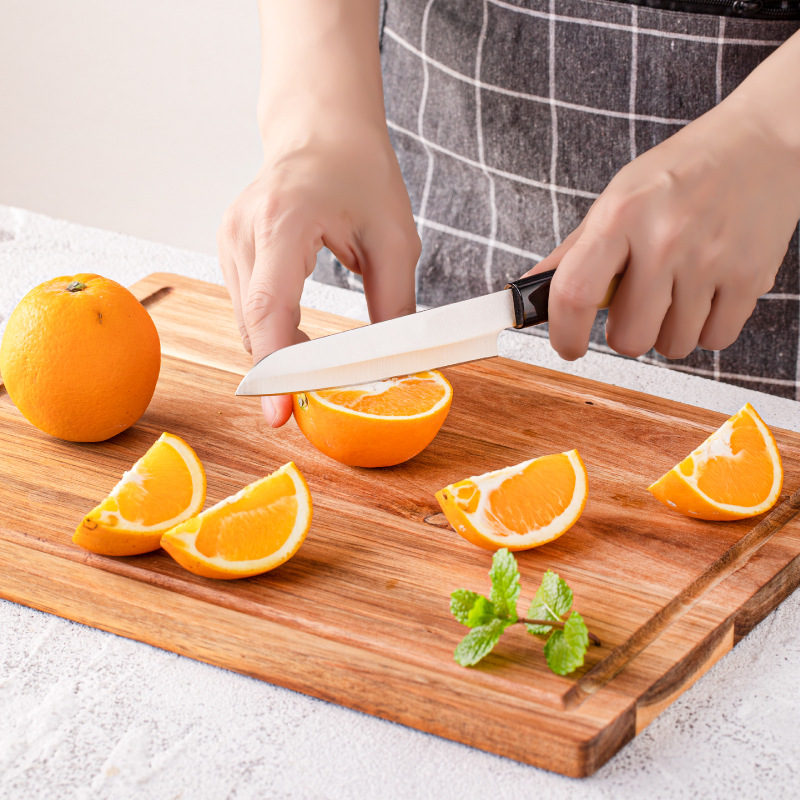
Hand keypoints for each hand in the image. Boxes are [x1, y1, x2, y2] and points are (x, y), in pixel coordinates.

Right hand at [218, 0, 418, 426]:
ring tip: (320, 361)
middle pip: (255, 327)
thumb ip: (394, 304)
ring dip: (281, 353)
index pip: (270, 308)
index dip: (276, 368)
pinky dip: (273, 333)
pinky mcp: (231, 251)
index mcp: (284, 221)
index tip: (279, 414)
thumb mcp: (395, 238)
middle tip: (319, 400)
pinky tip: (302, 339)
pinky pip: (248, 310)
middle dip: (285, 371)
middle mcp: (244, 232)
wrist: (320, 130)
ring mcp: (230, 241)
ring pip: (248, 324)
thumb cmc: (359, 172)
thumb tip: (392, 365)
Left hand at [527, 93, 799, 361]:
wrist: (762, 143)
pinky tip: (705, 294)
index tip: (567, 346)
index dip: (564, 334)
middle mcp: (664, 239)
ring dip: (668, 331)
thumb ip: (573, 252)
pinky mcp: (751, 277)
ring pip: (672, 346)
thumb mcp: (617, 199)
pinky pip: (715, 341)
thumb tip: (529, 292)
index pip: (575, 294)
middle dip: (627, 332)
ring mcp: (711, 260)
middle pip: (629, 337)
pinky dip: (706, 329)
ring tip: (676, 292)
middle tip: (638, 305)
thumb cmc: (680, 173)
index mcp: (620, 216)